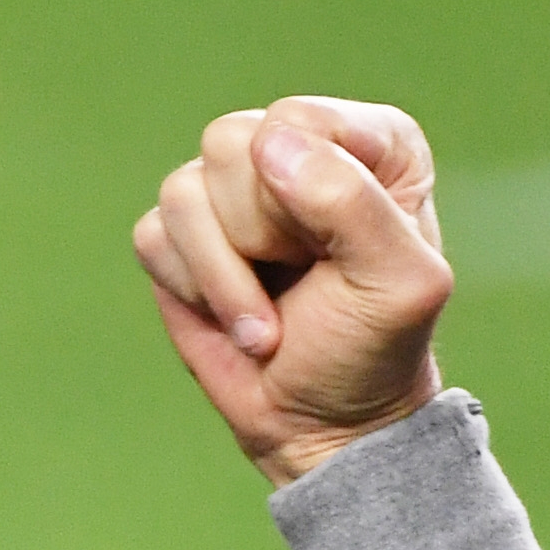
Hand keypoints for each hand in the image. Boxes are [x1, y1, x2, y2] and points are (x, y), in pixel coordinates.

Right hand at [132, 95, 452, 482]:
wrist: (320, 426)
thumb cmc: (372, 351)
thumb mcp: (397, 284)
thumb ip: (349, 201)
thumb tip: (267, 143)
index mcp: (372, 143)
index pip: (297, 123)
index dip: (303, 197)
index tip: (334, 254)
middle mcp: (298, 148)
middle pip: (231, 145)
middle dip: (260, 235)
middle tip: (301, 278)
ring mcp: (232, 188)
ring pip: (183, 191)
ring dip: (224, 277)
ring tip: (265, 320)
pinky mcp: (179, 234)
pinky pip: (152, 234)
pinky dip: (191, 291)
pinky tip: (232, 318)